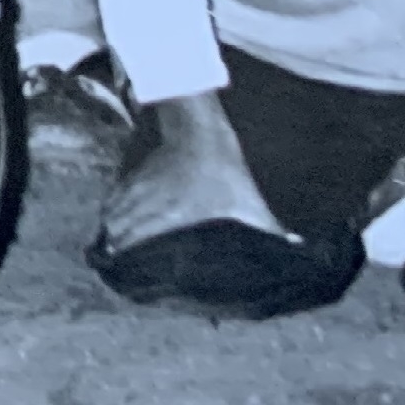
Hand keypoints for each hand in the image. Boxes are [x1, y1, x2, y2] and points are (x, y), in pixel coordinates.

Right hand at [98, 92, 289, 256]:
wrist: (201, 132)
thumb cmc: (225, 172)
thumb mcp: (249, 203)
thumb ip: (269, 229)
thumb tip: (294, 245)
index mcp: (170, 219)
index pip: (136, 242)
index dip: (127, 258)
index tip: (124, 271)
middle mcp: (147, 206)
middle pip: (119, 230)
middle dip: (116, 248)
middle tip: (115, 263)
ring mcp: (139, 189)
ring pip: (115, 213)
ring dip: (112, 230)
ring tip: (110, 245)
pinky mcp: (137, 175)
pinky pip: (117, 196)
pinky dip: (113, 208)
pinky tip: (113, 215)